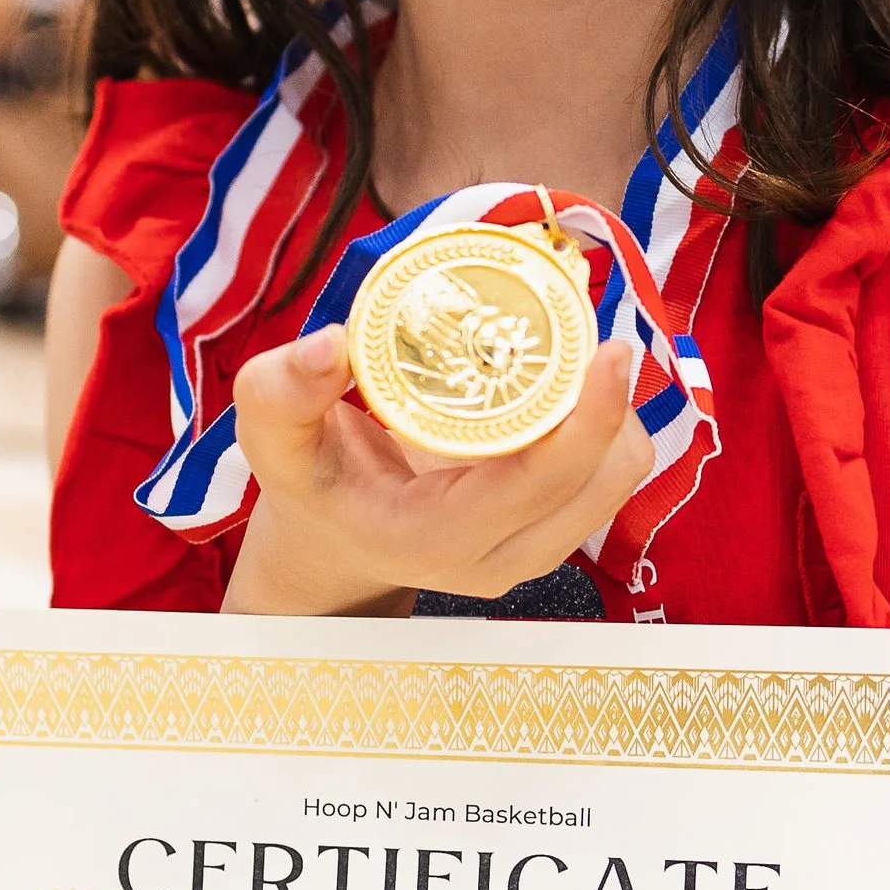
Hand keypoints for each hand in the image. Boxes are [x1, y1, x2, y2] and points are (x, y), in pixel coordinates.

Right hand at [221, 324, 651, 614]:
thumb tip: (332, 343)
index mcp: (436, 537)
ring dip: (615, 416)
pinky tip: (575, 384)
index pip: (540, 485)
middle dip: (613, 407)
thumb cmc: (310, 483)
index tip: (608, 351)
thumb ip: (283, 391)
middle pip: (600, 484)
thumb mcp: (273, 439)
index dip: (588, 419)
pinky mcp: (548, 531)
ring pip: (616, 482)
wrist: (332, 538)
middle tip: (589, 333)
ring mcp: (529, 551)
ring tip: (581, 355)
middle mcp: (497, 556)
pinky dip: (606, 427)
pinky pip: (605, 477)